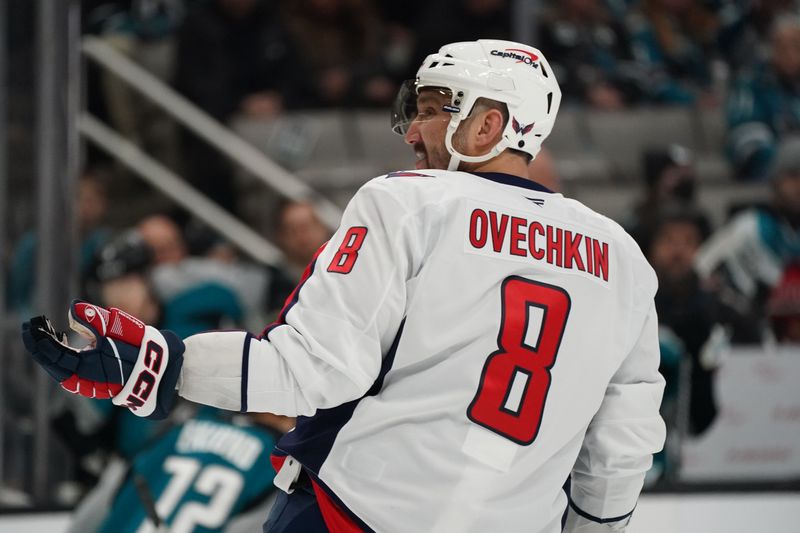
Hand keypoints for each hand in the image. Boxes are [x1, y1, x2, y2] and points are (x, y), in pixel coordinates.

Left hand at [21, 300, 184, 418]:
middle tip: (35, 330)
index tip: (33, 325)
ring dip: (53, 356)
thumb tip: (73, 308)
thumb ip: (96, 317)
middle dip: (42, 347)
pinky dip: (66, 363)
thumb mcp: (122, 327)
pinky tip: (68, 351)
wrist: (165, 372)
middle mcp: (86, 380)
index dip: (40, 340)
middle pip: (54, 364)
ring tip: (47, 339)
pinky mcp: (101, 387)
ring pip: (64, 371)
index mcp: (87, 367)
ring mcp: (94, 386)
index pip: (53, 353)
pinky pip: (75, 376)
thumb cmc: (145, 349)